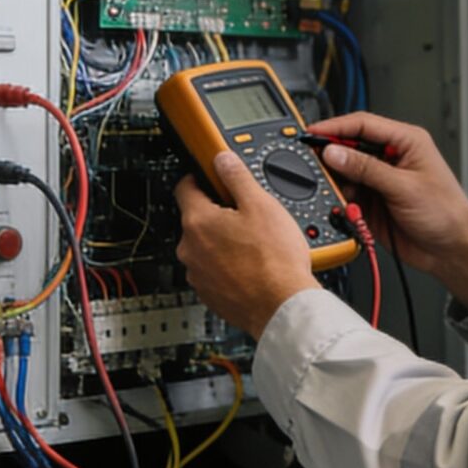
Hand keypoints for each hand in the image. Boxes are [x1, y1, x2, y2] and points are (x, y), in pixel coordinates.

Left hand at [174, 151, 317, 338]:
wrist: (282, 307)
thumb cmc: (273, 261)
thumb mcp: (261, 205)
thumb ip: (237, 177)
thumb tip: (223, 159)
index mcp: (198, 222)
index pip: (185, 186)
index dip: (201, 176)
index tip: (214, 176)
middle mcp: (190, 249)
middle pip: (198, 218)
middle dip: (219, 213)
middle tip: (248, 214)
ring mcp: (198, 274)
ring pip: (206, 247)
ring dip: (224, 241)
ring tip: (255, 244)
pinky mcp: (210, 294)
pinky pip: (215, 270)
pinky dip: (229, 265)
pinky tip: (253, 265)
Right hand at [311, 111, 467, 309]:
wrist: (453, 250)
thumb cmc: (447, 213)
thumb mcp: (404, 187)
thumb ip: (367, 169)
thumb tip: (335, 153)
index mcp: (406, 142)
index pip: (363, 125)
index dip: (335, 127)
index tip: (313, 133)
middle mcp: (392, 158)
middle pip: (351, 147)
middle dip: (331, 155)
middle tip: (312, 162)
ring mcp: (382, 181)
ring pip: (347, 173)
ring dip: (336, 181)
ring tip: (330, 188)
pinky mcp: (375, 202)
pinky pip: (349, 194)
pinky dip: (341, 199)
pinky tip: (342, 204)